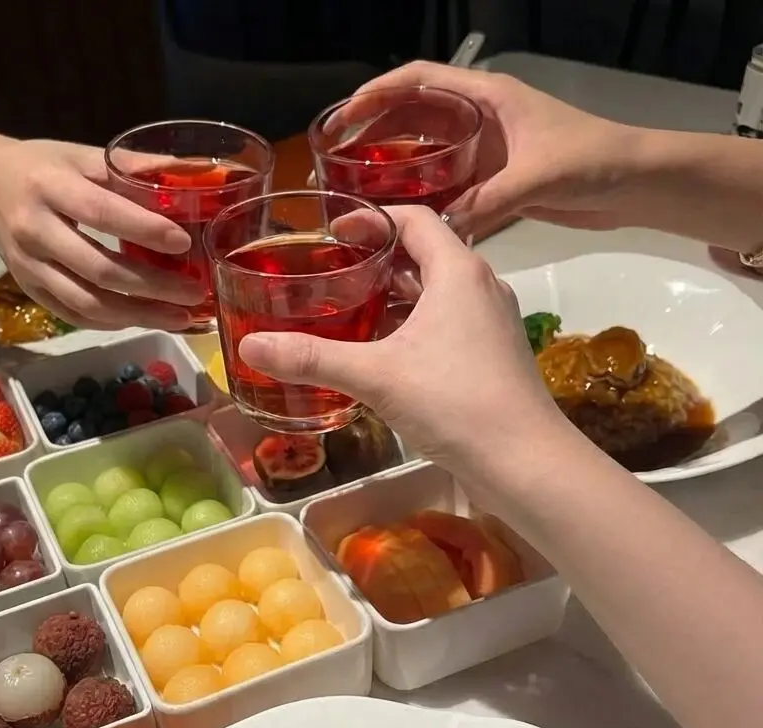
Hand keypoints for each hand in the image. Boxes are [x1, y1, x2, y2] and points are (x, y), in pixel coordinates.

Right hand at [0, 139, 203, 330]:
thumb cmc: (41, 168)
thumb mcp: (80, 155)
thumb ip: (132, 167)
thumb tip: (194, 173)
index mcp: (48, 186)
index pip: (101, 212)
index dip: (144, 230)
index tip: (183, 244)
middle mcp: (34, 230)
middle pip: (99, 269)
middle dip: (152, 287)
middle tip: (195, 293)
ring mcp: (29, 267)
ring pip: (89, 303)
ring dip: (139, 316)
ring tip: (181, 318)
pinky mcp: (31, 292)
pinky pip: (76, 316)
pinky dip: (115, 323)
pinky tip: (146, 319)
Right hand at [239, 206, 561, 466]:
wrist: (525, 462)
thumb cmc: (456, 402)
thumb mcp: (376, 376)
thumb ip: (313, 357)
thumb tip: (249, 346)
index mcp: (457, 271)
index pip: (414, 219)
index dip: (372, 218)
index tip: (334, 231)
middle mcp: (480, 287)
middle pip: (425, 256)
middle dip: (377, 261)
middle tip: (331, 274)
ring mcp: (490, 324)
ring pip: (436, 295)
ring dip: (395, 299)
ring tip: (349, 312)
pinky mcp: (492, 358)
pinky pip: (446, 326)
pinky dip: (413, 328)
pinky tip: (382, 357)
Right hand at [347, 62, 643, 240]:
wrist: (633, 185)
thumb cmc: (593, 161)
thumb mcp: (538, 178)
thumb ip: (489, 201)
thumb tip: (443, 227)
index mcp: (489, 98)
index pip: (421, 80)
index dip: (379, 92)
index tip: (345, 114)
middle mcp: (481, 120)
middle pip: (415, 115)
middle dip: (374, 129)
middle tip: (336, 154)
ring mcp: (486, 153)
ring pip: (427, 153)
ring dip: (393, 165)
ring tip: (356, 186)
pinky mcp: (494, 183)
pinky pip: (446, 186)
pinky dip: (421, 197)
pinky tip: (399, 218)